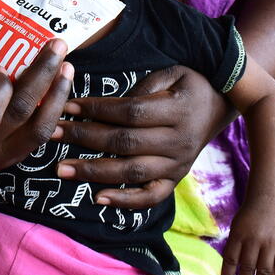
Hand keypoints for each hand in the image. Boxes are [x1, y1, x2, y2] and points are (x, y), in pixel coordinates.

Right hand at [0, 39, 73, 188]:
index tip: (5, 61)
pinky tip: (59, 91)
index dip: (2, 84)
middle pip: (23, 112)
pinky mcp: (13, 160)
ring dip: (58, 96)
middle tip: (56, 46)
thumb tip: (2, 54)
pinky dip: (52, 112)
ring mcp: (3, 158)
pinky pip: (39, 136)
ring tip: (67, 68)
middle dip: (43, 75)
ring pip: (40, 129)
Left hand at [52, 65, 223, 207]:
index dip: (97, 110)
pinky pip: (150, 196)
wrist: (222, 106)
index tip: (67, 106)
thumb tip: (105, 106)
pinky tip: (97, 198)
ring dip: (94, 172)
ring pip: (132, 171)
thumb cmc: (189, 84)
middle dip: (85, 138)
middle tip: (52, 134)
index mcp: (176, 110)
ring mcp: (177, 164)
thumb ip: (143, 87)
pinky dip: (125, 201)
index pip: (130, 112)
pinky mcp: (175, 180)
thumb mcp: (172, 73)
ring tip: (61, 169)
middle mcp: (178, 140)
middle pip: (125, 142)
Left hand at [221, 198, 274, 274]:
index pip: (231, 260)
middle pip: (248, 267)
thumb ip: (235, 246)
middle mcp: (254, 240)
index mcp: (238, 235)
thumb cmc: (248, 217)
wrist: (268, 200)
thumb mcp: (236, 227)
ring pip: (265, 270)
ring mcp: (270, 242)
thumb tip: (233, 271)